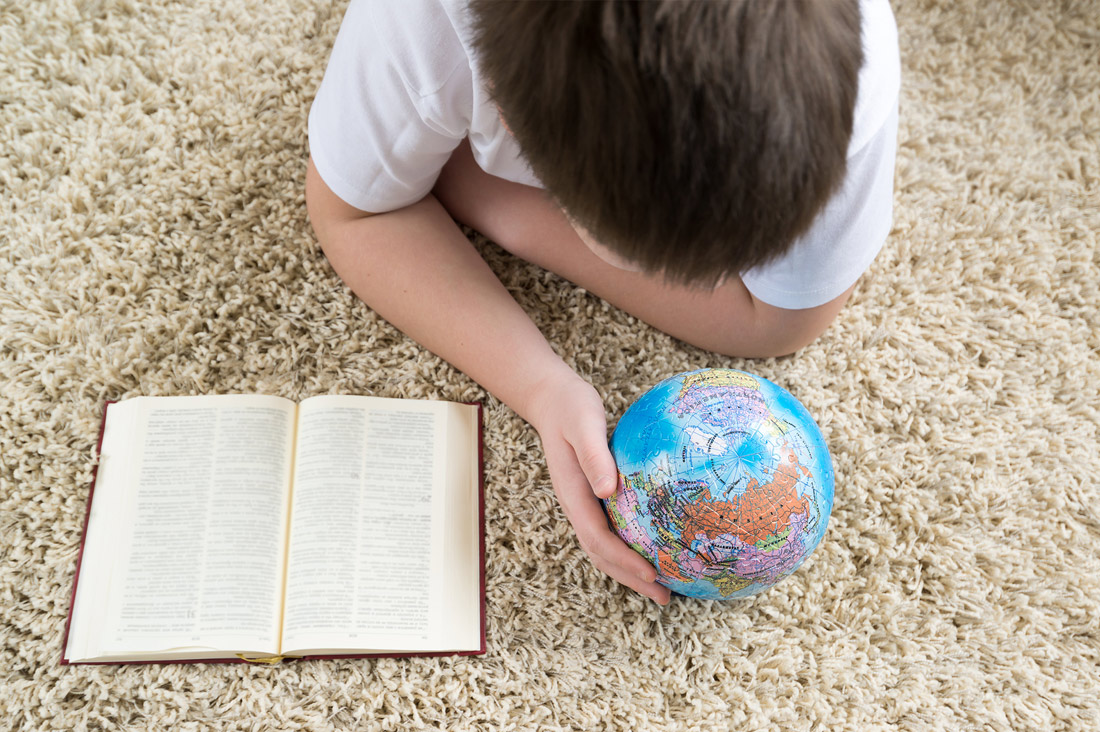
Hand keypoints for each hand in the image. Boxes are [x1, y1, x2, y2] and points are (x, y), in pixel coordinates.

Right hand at [527, 369, 670, 605]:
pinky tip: (654, 549)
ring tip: (662, 588)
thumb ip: (593, 455)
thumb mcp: (583, 425)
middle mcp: (577, 506)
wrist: (553, 400)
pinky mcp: (594, 497)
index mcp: (574, 494)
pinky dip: (630, 549)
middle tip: (664, 597)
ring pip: (604, 548)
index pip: (598, 538)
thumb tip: (607, 489)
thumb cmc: (571, 409)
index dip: (624, 560)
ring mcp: (584, 504)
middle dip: (631, 578)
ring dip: (630, 570)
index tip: (652, 573)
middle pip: (602, 554)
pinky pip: (612, 531)